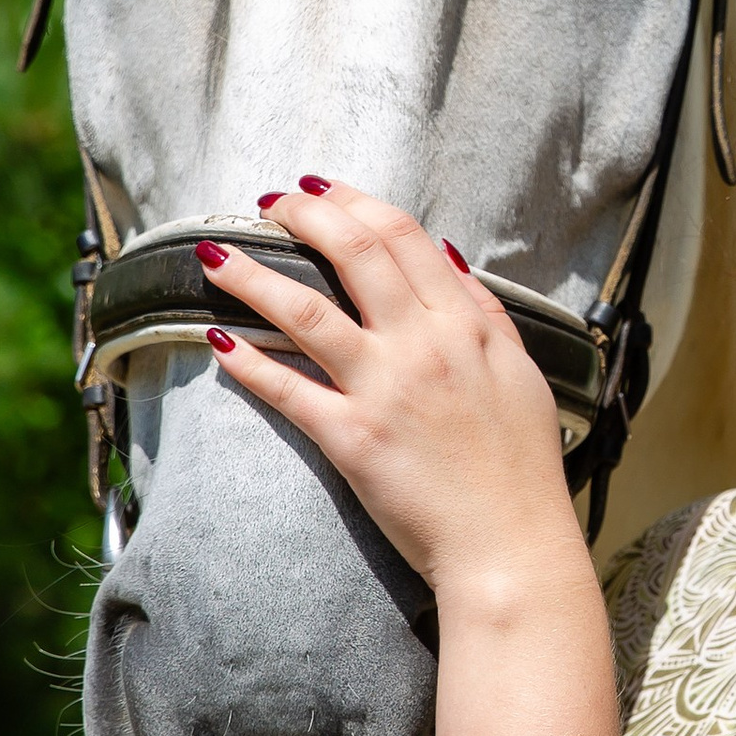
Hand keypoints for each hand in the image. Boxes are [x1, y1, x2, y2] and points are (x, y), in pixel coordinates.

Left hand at [197, 180, 577, 603]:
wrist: (510, 547)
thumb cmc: (521, 468)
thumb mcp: (520, 373)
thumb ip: (483, 311)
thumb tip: (446, 257)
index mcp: (464, 324)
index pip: (401, 236)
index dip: (353, 202)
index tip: (319, 188)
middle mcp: (422, 346)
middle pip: (352, 254)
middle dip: (302, 216)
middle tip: (268, 204)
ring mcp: (384, 390)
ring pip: (305, 312)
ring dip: (252, 276)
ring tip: (214, 256)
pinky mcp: (351, 439)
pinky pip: (288, 390)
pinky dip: (249, 363)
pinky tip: (219, 342)